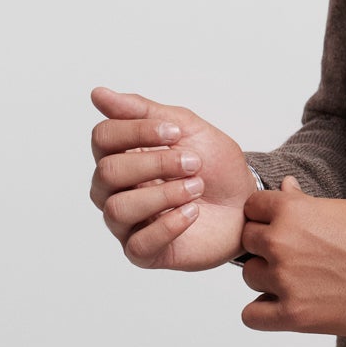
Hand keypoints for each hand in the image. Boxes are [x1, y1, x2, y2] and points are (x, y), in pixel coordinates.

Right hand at [89, 85, 256, 270]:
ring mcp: (127, 223)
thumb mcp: (187, 129)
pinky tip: (192, 213)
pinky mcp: (144, 252)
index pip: (103, 137)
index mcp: (121, 155)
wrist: (247, 203)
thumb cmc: (215, 167)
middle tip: (194, 162)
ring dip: (163, 194)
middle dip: (155, 163)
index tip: (175, 131)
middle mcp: (115, 190)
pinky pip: (138, 244)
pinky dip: (168, 225)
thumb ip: (143, 111)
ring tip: (196, 188)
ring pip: (118, 208)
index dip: (136, 131)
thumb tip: (98, 94)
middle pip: (107, 172)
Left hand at [238, 176, 345, 334]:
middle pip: (247, 242)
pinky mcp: (294, 315)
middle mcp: (281, 243)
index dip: (265, 217)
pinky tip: (286, 306)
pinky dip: (264, 312)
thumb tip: (284, 188)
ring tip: (299, 281)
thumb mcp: (342, 210)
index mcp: (292, 212)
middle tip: (294, 256)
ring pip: (250, 277)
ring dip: (267, 279)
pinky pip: (251, 315)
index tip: (279, 226)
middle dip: (266, 247)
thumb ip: (304, 203)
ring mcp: (285, 280)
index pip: (252, 208)